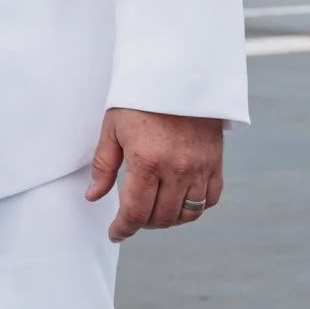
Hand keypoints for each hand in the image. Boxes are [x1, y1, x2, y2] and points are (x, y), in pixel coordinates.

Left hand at [85, 108, 223, 241]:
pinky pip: (209, 200)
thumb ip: (104, 165)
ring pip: (187, 214)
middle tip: (132, 216)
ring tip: (154, 210)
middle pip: (161, 218)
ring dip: (168, 219)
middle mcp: (176, 170)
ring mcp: (200, 169)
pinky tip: (179, 201)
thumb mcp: (113, 127)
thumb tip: (94, 197)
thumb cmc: (140, 99)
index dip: (123, 228)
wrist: (179, 75)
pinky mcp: (215, 164)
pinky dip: (194, 208)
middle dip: (143, 223)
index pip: (136, 212)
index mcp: (147, 161)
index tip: (116, 233)